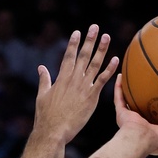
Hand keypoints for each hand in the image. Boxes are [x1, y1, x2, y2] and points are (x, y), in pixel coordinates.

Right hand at [33, 25, 119, 144]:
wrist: (53, 131)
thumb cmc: (46, 116)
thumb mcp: (42, 95)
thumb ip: (44, 80)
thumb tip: (41, 67)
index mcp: (61, 78)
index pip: (68, 56)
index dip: (74, 43)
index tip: (78, 32)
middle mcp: (73, 79)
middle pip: (83, 56)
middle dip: (89, 40)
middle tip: (94, 27)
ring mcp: (83, 87)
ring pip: (94, 64)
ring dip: (101, 49)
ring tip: (106, 36)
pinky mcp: (92, 97)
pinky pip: (103, 80)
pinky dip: (110, 69)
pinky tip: (116, 59)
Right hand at [113, 74, 157, 154]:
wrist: (140, 139)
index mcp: (155, 131)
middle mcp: (142, 123)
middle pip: (146, 107)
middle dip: (150, 97)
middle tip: (157, 83)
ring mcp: (131, 118)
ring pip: (131, 101)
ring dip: (133, 89)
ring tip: (137, 75)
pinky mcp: (121, 113)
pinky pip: (119, 97)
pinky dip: (118, 87)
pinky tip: (121, 74)